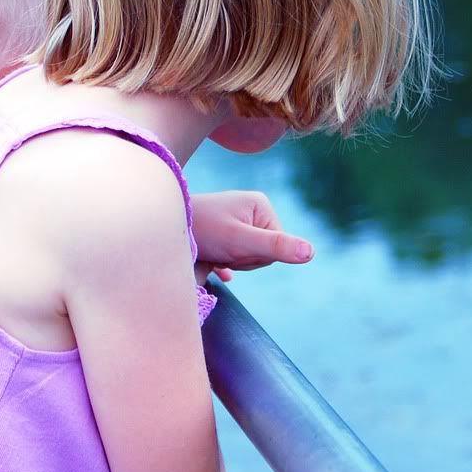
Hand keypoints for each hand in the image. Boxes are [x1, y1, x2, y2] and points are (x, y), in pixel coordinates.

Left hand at [189, 191, 312, 282]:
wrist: (160, 228)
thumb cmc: (201, 231)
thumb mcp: (240, 242)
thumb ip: (275, 247)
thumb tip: (311, 252)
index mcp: (261, 205)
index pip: (277, 245)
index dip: (256, 256)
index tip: (234, 249)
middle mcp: (251, 210)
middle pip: (264, 252)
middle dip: (245, 259)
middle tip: (222, 251)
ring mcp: (237, 221)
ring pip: (250, 257)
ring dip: (233, 262)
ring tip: (214, 251)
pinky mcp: (225, 233)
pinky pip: (236, 256)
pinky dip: (225, 264)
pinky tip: (216, 266)